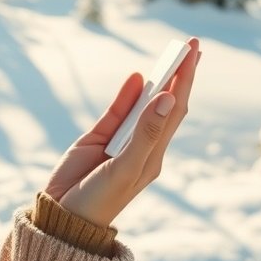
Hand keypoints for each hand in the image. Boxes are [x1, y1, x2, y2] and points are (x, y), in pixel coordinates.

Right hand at [43, 37, 200, 227]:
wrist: (65, 215)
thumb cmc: (100, 199)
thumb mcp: (125, 168)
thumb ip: (145, 133)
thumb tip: (166, 96)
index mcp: (155, 154)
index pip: (175, 108)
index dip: (185, 79)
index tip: (195, 53)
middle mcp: (142, 143)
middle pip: (166, 101)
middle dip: (180, 73)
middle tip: (192, 44)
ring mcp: (120, 139)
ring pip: (142, 102)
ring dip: (157, 78)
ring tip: (172, 53)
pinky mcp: (98, 137)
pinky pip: (117, 110)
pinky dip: (127, 92)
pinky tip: (136, 75)